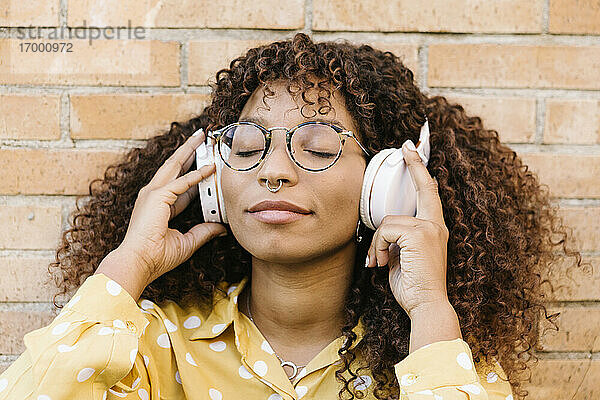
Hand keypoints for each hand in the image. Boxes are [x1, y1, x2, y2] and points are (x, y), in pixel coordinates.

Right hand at [117, 130, 227, 284]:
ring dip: (189, 150)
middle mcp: (153, 196)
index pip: (180, 186)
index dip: (195, 175)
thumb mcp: (187, 242)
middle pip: (175, 168)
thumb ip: (204, 232)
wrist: (140, 262)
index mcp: (159, 207)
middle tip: (201, 139)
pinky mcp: (157, 197)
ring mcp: (153, 194)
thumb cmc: (157, 256)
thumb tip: (221, 228)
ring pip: (175, 165)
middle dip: (188, 152)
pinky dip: (197, 174)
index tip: (208, 166)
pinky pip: (182, 182)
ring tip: (201, 137)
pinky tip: (211, 167)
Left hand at [365, 139, 449, 318]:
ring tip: (380, 261)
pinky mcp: (419, 233)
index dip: (421, 172)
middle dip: (414, 164)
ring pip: (388, 220)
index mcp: (434, 229)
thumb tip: (385, 230)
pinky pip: (385, 230)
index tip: (413, 153)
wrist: (426, 305)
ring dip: (378, 244)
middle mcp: (436, 225)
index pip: (428, 194)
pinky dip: (379, 248)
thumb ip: (398, 239)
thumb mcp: (404, 257)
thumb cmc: (413, 286)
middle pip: (423, 187)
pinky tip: (383, 263)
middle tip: (406, 144)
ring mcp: (429, 228)